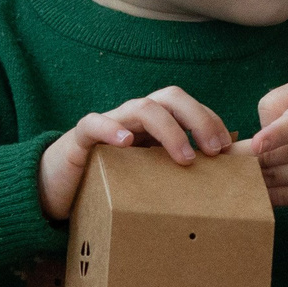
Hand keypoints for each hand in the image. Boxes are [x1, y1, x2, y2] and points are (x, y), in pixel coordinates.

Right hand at [38, 86, 231, 220]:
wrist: (58, 189)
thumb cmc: (112, 182)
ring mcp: (108, 124)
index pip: (188, 107)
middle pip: (170, 97)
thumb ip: (177, 171)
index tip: (228, 148)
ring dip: (168, 129)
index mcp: (154, 124)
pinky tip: (127, 143)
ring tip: (183, 157)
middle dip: (198, 118)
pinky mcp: (80, 139)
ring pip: (141, 107)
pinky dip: (111, 129)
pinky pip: (94, 124)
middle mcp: (134, 118)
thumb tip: (223, 183)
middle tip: (213, 150)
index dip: (210, 121)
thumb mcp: (150, 176)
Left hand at [249, 80, 287, 206]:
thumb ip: (273, 104)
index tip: (256, 144)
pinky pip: (284, 198)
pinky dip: (266, 194)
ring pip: (275, 179)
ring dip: (253, 177)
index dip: (275, 135)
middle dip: (246, 159)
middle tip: (226, 159)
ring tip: (240, 170)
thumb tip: (252, 142)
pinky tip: (256, 186)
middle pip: (274, 157)